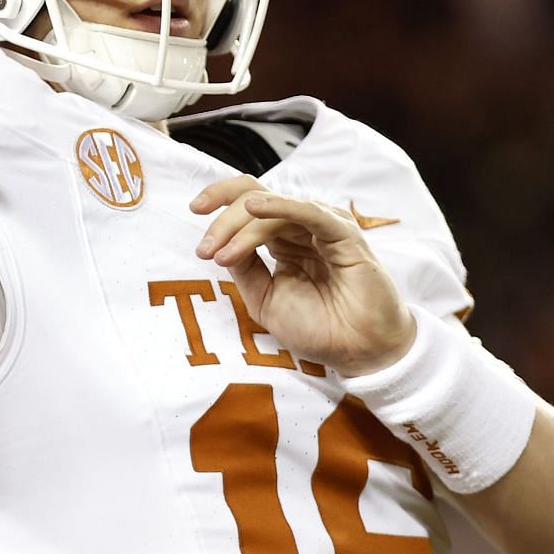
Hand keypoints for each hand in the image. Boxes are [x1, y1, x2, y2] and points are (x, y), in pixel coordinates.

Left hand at [191, 175, 415, 376]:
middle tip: (205, 250)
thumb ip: (244, 268)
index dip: (218, 207)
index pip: (247, 206)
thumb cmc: (318, 327)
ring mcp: (322, 227)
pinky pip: (307, 211)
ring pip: (272, 207)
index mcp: (283, 239)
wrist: (357, 352)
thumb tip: (220, 243)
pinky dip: (280, 206)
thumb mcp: (264, 299)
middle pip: (253, 202)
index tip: (196, 228)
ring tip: (221, 252)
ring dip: (240, 226)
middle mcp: (301, 227)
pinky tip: (255, 208)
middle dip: (222, 222)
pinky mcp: (343, 233)